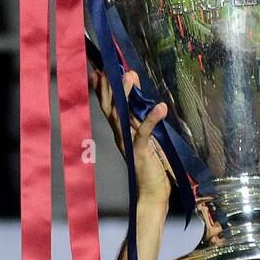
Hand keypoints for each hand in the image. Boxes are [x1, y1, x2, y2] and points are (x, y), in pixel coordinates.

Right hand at [90, 67, 173, 204]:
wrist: (153, 192)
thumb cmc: (151, 163)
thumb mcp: (144, 134)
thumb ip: (140, 115)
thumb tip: (138, 98)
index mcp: (120, 130)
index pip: (107, 105)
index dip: (102, 88)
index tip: (100, 69)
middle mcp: (120, 135)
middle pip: (110, 106)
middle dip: (111, 86)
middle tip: (117, 67)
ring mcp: (128, 143)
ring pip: (122, 115)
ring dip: (126, 95)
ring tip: (131, 76)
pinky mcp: (140, 152)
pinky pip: (144, 133)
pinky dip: (151, 119)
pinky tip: (160, 108)